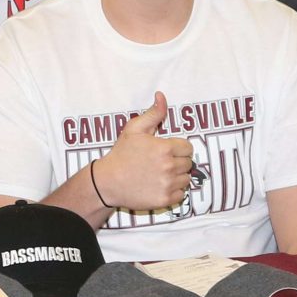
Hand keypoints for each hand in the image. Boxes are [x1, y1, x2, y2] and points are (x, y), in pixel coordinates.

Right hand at [93, 92, 195, 212]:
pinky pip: (181, 195)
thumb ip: (153, 113)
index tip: (167, 151)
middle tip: (161, 163)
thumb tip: (162, 96)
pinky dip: (174, 191)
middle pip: (188, 163)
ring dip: (178, 177)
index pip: (188, 148)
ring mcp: (168, 184)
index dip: (178, 148)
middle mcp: (169, 167)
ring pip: (186, 179)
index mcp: (165, 148)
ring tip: (161, 174)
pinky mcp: (165, 199)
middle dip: (178, 162)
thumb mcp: (134, 128)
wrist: (107, 182)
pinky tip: (160, 186)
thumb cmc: (121, 154)